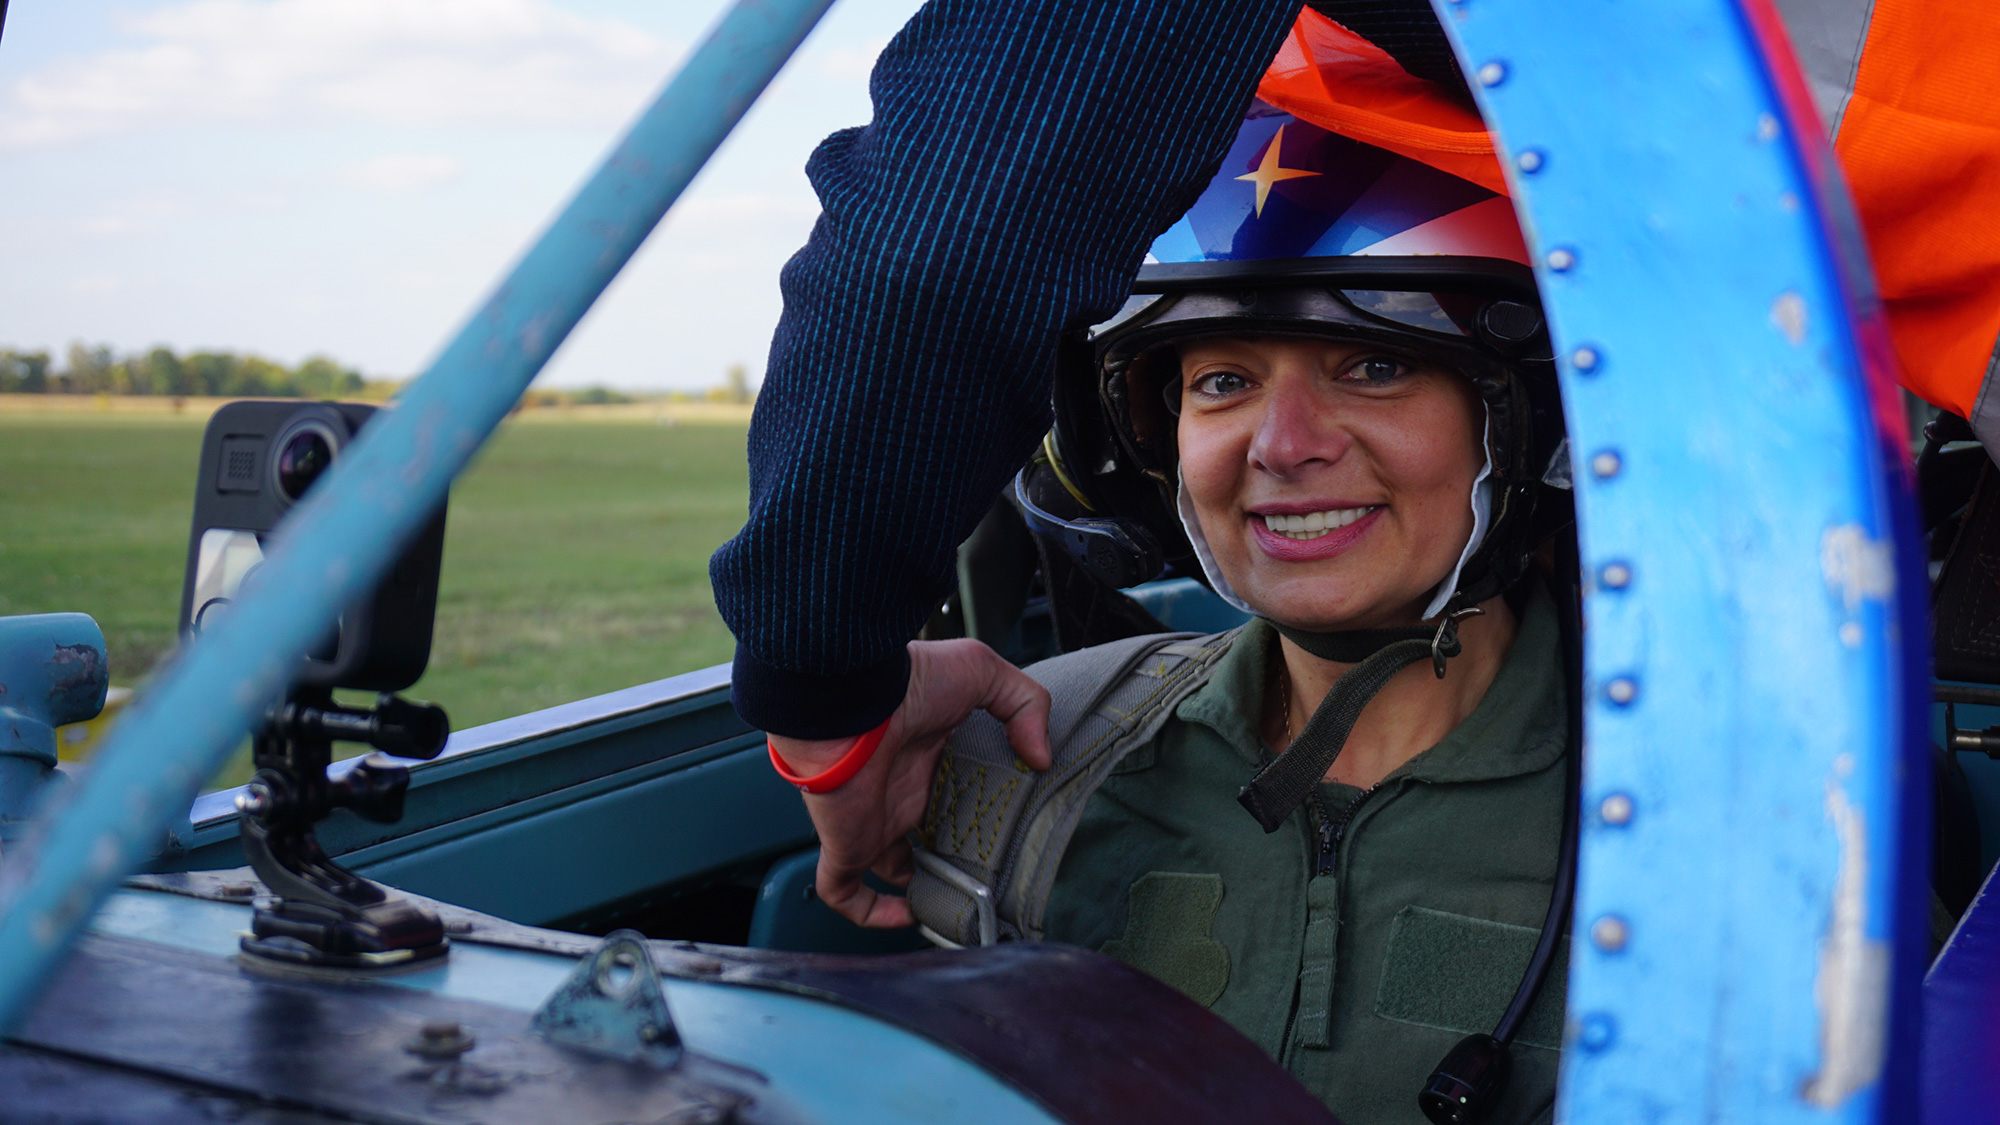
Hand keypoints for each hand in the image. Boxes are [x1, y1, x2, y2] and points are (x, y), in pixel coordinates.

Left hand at [768, 639, 1051, 927]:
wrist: (849, 696)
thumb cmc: (905, 679)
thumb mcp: (982, 670)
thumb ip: (1024, 705)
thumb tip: (1041, 757)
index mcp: (925, 754)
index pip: (951, 791)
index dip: (976, 811)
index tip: (1005, 827)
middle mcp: (899, 790)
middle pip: (926, 835)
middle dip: (953, 858)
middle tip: (988, 876)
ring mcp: (871, 819)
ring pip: (892, 869)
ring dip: (918, 890)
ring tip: (956, 905)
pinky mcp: (847, 844)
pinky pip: (844, 892)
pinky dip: (869, 913)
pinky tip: (905, 917)